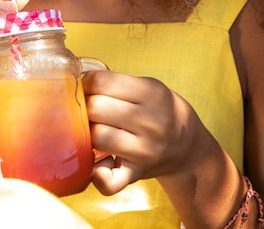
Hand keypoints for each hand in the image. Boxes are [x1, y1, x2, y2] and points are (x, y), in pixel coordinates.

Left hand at [83, 71, 201, 195]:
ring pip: (97, 137)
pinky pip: (108, 181)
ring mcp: (144, 151)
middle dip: (85, 106)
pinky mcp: (136, 175)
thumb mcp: (147, 86)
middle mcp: (151, 122)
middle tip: (90, 108)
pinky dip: (97, 175)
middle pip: (96, 108)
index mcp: (152, 93)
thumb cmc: (157, 109)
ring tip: (94, 128)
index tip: (87, 87)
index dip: (87, 82)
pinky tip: (97, 163)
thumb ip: (116, 83)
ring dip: (88, 132)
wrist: (186, 144)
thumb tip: (77, 82)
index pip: (102, 82)